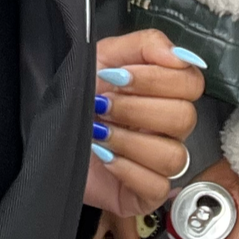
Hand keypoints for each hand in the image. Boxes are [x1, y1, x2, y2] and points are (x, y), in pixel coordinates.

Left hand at [82, 28, 203, 214]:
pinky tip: (105, 157)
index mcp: (166, 93)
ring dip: (130, 141)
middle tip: (102, 104)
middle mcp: (170, 128)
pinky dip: (127, 169)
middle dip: (136, 109)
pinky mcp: (148, 194)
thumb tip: (179, 55)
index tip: (120, 76)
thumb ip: (145, 45)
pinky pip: (156, 186)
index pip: (192, 83)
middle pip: (185, 118)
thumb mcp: (103, 57)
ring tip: (99, 133)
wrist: (46, 134)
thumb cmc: (79, 97)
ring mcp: (161, 163)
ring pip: (174, 155)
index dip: (158, 78)